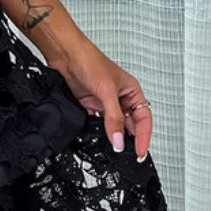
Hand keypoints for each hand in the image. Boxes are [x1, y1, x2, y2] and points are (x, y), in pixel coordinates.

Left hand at [47, 37, 152, 160]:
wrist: (66, 55)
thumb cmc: (90, 61)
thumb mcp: (107, 92)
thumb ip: (114, 118)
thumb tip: (119, 140)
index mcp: (132, 91)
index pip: (144, 119)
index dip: (144, 137)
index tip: (141, 152)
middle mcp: (120, 97)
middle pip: (130, 124)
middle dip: (130, 140)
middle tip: (128, 156)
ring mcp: (104, 101)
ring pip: (113, 125)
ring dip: (113, 136)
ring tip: (113, 149)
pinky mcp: (90, 104)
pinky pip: (97, 122)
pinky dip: (98, 130)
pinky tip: (96, 137)